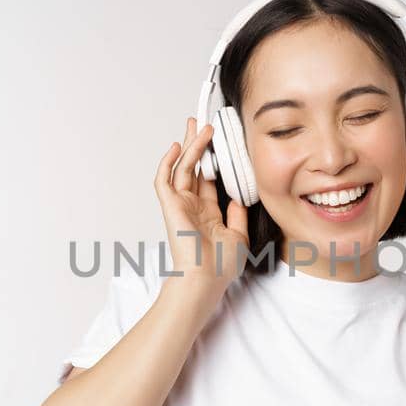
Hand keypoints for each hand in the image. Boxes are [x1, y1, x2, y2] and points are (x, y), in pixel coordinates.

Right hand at [154, 117, 249, 295]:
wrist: (206, 279)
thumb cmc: (221, 266)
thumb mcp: (239, 235)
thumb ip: (238, 213)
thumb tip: (240, 196)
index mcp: (208, 215)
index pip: (209, 181)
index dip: (214, 162)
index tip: (222, 145)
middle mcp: (192, 207)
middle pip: (194, 169)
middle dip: (198, 146)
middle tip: (202, 125)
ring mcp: (180, 205)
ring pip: (182, 168)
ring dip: (191, 146)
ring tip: (201, 127)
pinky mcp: (171, 206)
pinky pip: (164, 180)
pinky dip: (168, 162)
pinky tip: (177, 147)